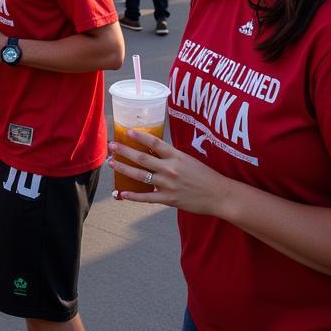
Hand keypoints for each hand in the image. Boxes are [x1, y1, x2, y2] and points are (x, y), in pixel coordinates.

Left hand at [108, 128, 233, 215]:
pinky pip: (146, 197)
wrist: (219, 195)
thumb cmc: (205, 176)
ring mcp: (168, 185)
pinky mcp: (168, 199)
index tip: (127, 131)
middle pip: (142, 158)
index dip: (139, 136)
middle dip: (124, 151)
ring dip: (123, 169)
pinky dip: (133, 195)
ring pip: (140, 176)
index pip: (154, 142)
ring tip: (111, 162)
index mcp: (176, 156)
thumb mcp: (189, 159)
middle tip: (111, 146)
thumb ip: (172, 155)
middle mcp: (170, 169)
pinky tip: (121, 192)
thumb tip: (153, 149)